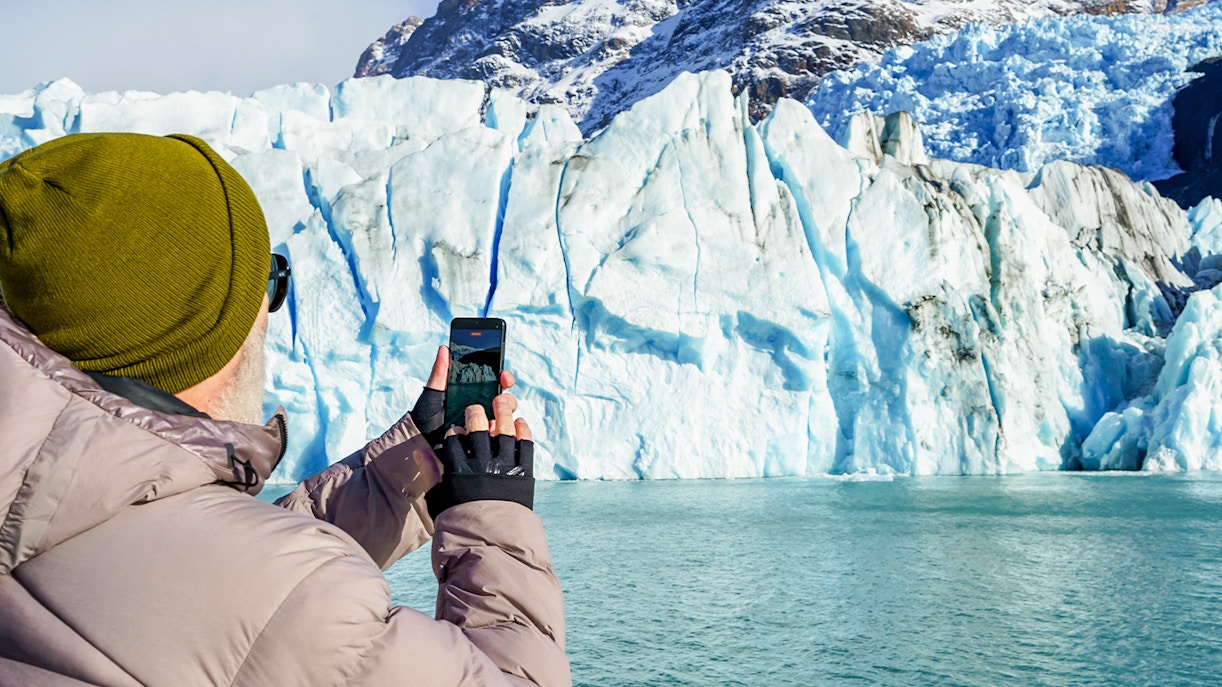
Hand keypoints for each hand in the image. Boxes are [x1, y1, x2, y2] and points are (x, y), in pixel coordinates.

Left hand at [410, 345, 516, 446]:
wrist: (419, 445)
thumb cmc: (425, 419)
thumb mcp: (432, 394)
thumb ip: (439, 373)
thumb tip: (444, 348)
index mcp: (471, 394)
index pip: (493, 381)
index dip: (502, 375)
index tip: (503, 373)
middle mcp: (481, 409)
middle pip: (504, 397)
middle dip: (507, 391)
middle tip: (503, 387)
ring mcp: (484, 426)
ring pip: (506, 415)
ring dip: (506, 410)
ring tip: (494, 409)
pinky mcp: (485, 443)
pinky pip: (499, 435)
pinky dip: (500, 430)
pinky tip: (491, 428)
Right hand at [425, 393, 534, 518]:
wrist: (493, 543)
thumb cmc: (462, 521)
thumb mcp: (440, 500)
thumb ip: (430, 474)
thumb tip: (418, 451)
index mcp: (459, 473)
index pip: (453, 441)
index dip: (453, 432)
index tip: (454, 430)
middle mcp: (482, 467)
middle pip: (478, 430)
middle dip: (474, 415)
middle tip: (473, 408)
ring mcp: (505, 468)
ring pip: (503, 432)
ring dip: (502, 414)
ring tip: (499, 401)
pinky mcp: (524, 473)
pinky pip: (525, 445)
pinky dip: (523, 431)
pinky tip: (519, 422)